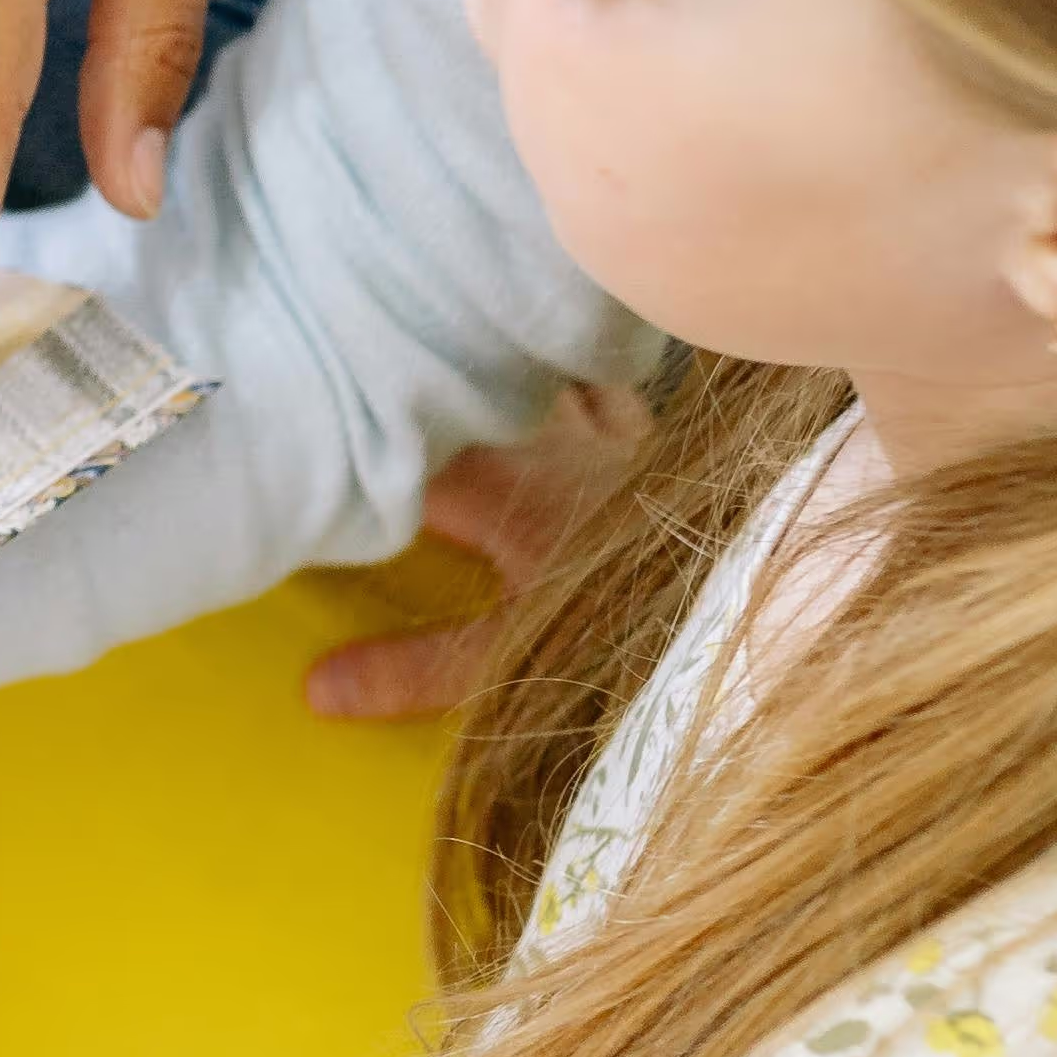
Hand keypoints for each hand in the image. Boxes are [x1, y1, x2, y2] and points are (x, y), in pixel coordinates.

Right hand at [303, 384, 654, 721]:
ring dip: (474, 370)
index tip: (294, 434)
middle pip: (445, 387)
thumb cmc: (630, 633)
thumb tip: (312, 689)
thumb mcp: (514, 661)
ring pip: (513, 371)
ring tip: (434, 367)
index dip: (334, 433)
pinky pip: (586, 379)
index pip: (385, 438)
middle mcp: (531, 433)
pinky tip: (550, 383)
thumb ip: (415, 669)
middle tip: (352, 390)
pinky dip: (558, 375)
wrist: (762, 594)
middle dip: (399, 386)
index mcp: (486, 480)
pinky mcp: (643, 434)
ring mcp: (593, 424)